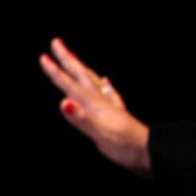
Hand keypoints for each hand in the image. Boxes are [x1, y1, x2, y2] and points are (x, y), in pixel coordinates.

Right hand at [40, 37, 151, 177]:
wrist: (151, 152)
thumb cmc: (127, 146)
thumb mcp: (101, 135)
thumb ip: (82, 119)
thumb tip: (64, 102)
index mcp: (95, 106)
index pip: (70, 86)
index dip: (56, 72)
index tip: (44, 57)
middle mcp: (102, 102)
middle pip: (81, 76)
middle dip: (67, 60)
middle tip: (57, 43)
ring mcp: (111, 107)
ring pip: (93, 81)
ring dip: (81, 69)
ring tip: (74, 59)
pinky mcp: (117, 115)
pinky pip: (109, 94)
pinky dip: (104, 86)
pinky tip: (106, 83)